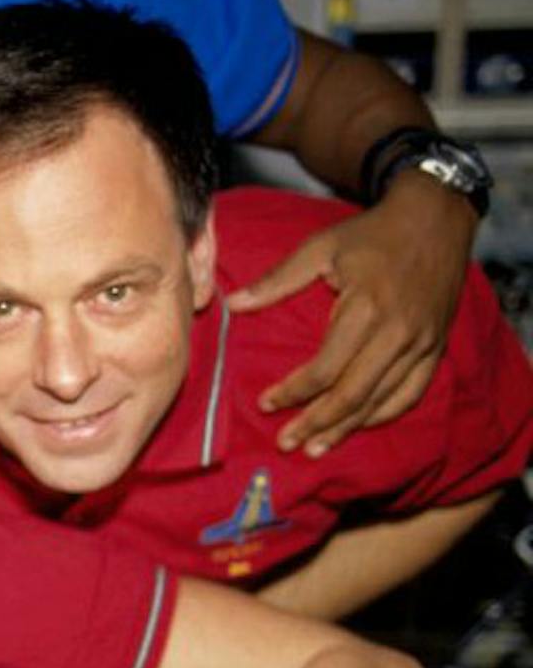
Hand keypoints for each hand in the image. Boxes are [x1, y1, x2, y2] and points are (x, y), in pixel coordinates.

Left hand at [228, 179, 474, 456]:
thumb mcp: (320, 247)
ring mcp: (421, 343)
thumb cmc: (371, 233)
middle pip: (353, 394)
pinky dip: (383, 415)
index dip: (293, 392)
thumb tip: (231, 304)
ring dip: (347, 428)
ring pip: (382, 400)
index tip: (265, 404)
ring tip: (316, 448)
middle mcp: (397, 333)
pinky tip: (358, 427)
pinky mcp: (436, 347)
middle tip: (286, 444)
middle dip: (317, 423)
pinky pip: (411, 393)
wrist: (436, 219)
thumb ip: (277, 280)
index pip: (325, 369)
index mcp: (366, 309)